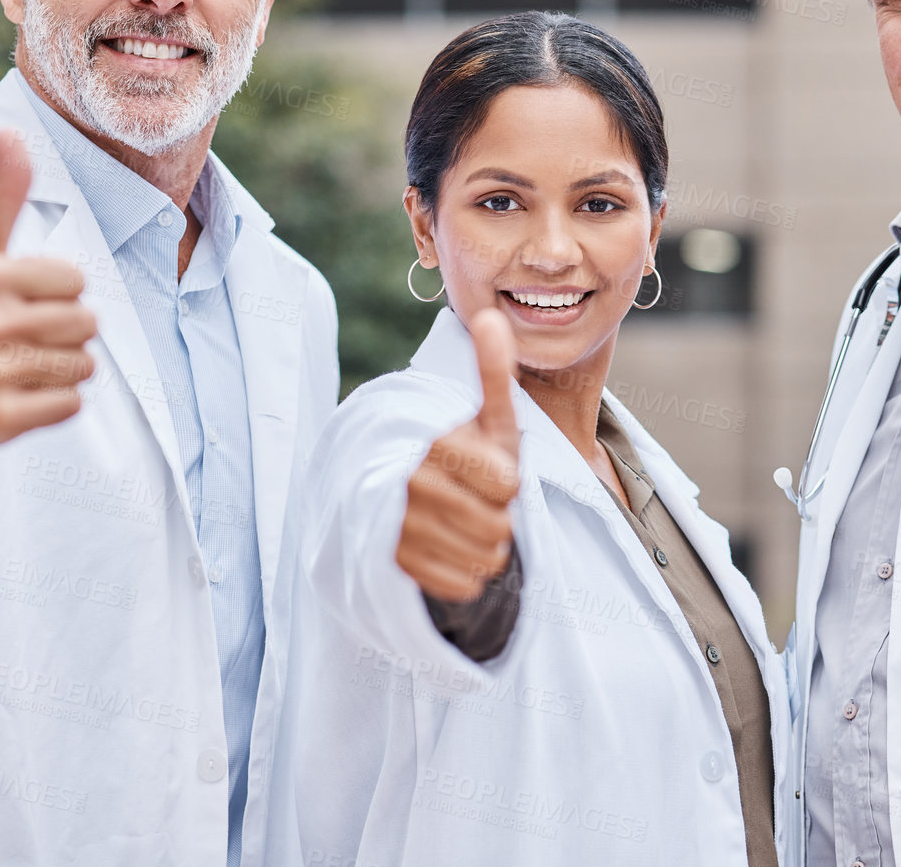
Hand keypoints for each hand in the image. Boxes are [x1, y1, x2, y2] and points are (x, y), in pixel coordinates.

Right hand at [0, 129, 98, 472]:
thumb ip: (4, 193)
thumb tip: (10, 132)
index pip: (76, 280)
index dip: (59, 288)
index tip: (23, 296)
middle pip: (87, 323)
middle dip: (67, 328)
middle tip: (27, 332)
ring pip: (84, 365)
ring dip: (63, 365)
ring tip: (23, 361)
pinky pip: (72, 405)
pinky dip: (57, 401)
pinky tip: (22, 391)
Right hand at [396, 309, 520, 601]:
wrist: (411, 504)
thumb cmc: (466, 457)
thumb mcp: (486, 418)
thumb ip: (492, 371)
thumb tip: (491, 314)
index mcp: (433, 444)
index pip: (506, 483)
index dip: (507, 482)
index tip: (488, 472)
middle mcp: (407, 484)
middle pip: (497, 525)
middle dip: (499, 517)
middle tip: (477, 503)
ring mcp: (396, 529)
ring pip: (482, 558)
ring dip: (485, 547)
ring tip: (465, 525)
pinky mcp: (392, 567)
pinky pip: (463, 585)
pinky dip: (466, 574)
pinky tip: (451, 552)